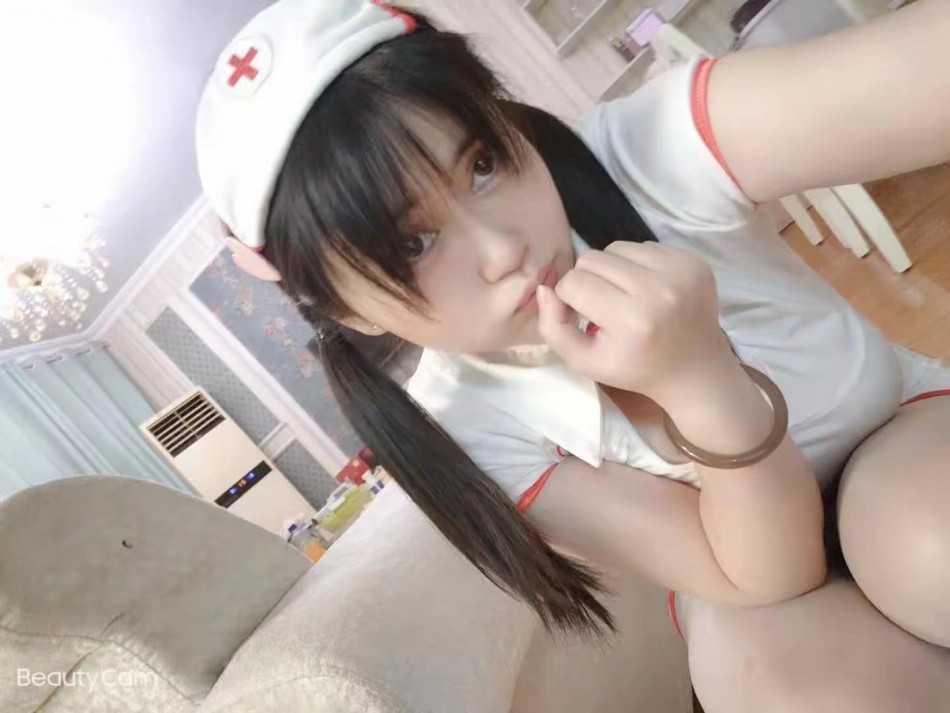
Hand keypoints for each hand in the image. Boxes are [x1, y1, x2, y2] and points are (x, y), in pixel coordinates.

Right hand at [537, 241, 730, 405]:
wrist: (694, 369)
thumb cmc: (634, 367)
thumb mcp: (584, 361)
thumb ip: (553, 327)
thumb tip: (544, 288)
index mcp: (632, 319)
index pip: (574, 282)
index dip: (569, 298)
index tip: (583, 316)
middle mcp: (660, 289)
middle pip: (592, 259)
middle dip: (588, 281)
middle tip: (603, 306)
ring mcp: (681, 270)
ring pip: (616, 247)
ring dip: (612, 270)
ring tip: (625, 296)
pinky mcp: (693, 260)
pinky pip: (643, 246)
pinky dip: (636, 265)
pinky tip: (647, 289)